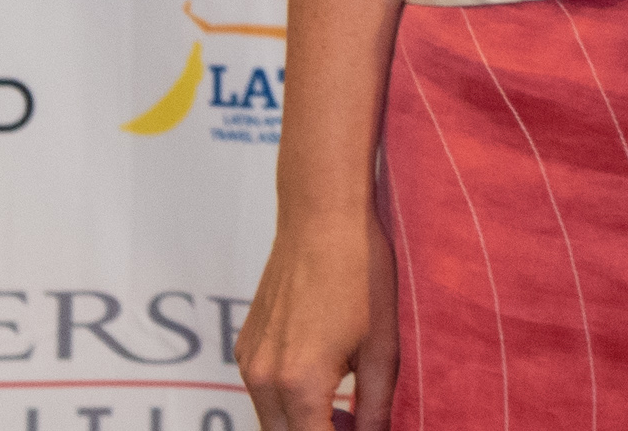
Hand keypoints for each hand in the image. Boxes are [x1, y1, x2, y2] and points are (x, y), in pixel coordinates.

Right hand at [238, 203, 393, 428]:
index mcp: (299, 385)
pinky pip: (261, 392)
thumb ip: (376, 406)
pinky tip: (325, 379)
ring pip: (270, 421)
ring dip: (302, 425)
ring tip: (346, 409)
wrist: (322, 217)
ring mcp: (247, 362)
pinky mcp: (244, 345)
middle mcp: (263, 380)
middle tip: (356, 426)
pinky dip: (288, 401)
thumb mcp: (383, 346)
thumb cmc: (361, 274)